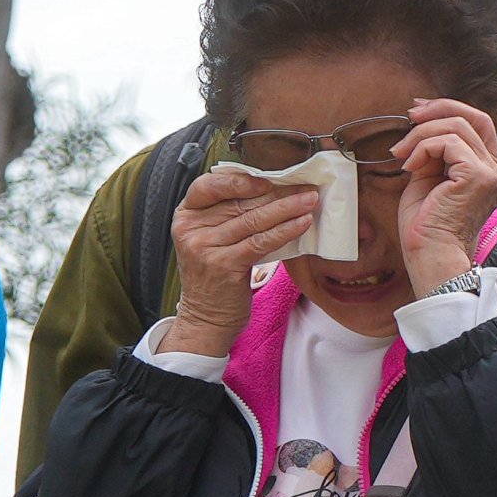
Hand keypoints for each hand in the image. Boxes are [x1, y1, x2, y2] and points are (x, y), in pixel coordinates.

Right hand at [166, 166, 325, 354]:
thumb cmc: (216, 276)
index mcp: (186, 215)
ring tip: (310, 201)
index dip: (240, 180)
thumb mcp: (212, 240)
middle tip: (305, 186)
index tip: (268, 179)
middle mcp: (191, 228)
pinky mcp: (224, 265)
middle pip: (239, 202)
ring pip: (253, 220)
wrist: (207, 318)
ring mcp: (205, 247)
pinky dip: (285, 231)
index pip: (209, 185)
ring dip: (287, 208)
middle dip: (276, 193)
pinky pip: (260, 242)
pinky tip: (303, 224)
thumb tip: (272, 191)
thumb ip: (228, 215)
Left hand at [396, 97, 496, 290]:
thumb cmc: (426, 230)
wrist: (431, 257)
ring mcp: (490, 173)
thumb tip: (420, 129)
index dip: (449, 109)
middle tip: (409, 116)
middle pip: (474, 117)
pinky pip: (447, 142)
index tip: (418, 111)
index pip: (478, 125)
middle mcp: (495, 171)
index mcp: (487, 173)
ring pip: (456, 127)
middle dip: (438, 109)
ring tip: (401, 154)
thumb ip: (432, 155)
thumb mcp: (427, 181)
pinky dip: (422, 148)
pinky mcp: (478, 176)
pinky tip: (409, 167)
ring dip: (421, 135)